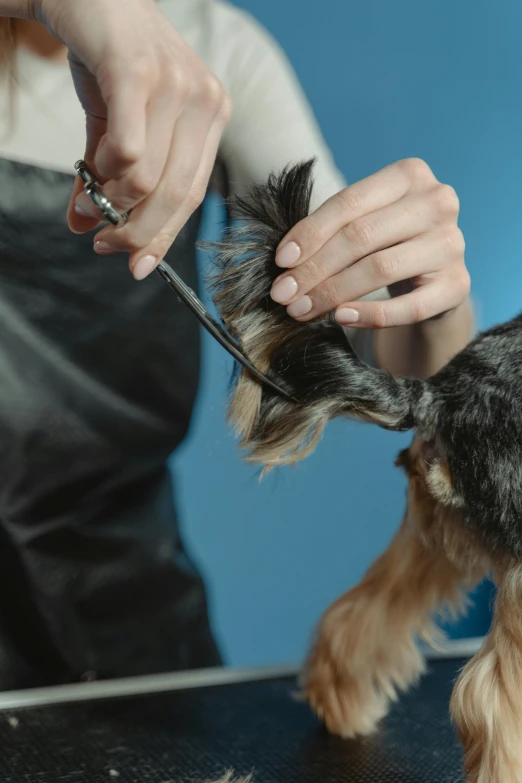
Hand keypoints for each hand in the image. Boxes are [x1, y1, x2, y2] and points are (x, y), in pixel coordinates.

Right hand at [34, 0, 230, 278]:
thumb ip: (107, 178)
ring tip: (89, 197)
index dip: (163, 238)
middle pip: (176, 197)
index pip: (193, 196)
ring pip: (148, 179)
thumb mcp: (116, 126)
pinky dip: (105, 171)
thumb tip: (84, 225)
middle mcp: (206, 101)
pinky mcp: (141, 72)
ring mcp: (179, 85)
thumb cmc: (107, 58)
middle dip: (138, 234)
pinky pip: (129, 150)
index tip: (137, 266)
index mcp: (212, 117)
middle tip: (103, 244)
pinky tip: (91, 166)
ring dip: (112, 201)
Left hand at [270, 158, 469, 327]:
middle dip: (314, 268)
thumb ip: (331, 230)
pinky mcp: (457, 285)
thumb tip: (284, 262)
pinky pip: (409, 307)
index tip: (280, 261)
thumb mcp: (365, 221)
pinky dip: (370, 314)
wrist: (433, 276)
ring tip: (301, 309)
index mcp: (410, 175)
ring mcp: (451, 244)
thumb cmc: (387, 242)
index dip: (310, 232)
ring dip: (332, 293)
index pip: (349, 202)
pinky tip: (341, 318)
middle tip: (283, 293)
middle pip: (361, 236)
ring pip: (380, 268)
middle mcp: (437, 202)